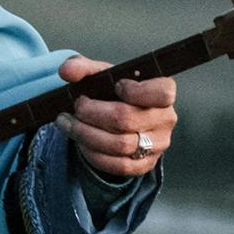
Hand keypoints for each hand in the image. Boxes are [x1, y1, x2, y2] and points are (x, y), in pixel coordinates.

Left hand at [61, 55, 177, 184]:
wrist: (119, 118)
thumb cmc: (114, 93)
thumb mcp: (102, 75)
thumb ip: (83, 68)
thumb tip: (67, 71)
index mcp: (163, 92)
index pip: (162, 93)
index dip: (135, 91)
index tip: (115, 86)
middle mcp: (166, 119)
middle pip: (127, 119)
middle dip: (93, 113)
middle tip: (77, 107)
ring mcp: (158, 145)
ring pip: (119, 145)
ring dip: (86, 134)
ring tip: (69, 124)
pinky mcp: (145, 164)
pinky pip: (118, 166)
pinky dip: (93, 154)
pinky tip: (81, 142)